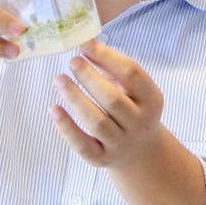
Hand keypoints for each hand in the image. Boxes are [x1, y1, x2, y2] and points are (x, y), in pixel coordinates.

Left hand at [50, 40, 165, 168]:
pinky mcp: (102, 159)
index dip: (107, 57)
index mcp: (152, 99)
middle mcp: (140, 123)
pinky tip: (54, 109)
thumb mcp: (133, 89)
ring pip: (96, 122)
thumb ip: (114, 69)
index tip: (86, 45)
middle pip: (113, 99)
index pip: (132, 74)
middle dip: (89, 78)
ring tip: (59, 80)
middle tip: (72, 62)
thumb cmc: (132, 109)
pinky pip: (82, 145)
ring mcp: (122, 143)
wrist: (140, 151)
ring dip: (75, 98)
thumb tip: (87, 46)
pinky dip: (66, 127)